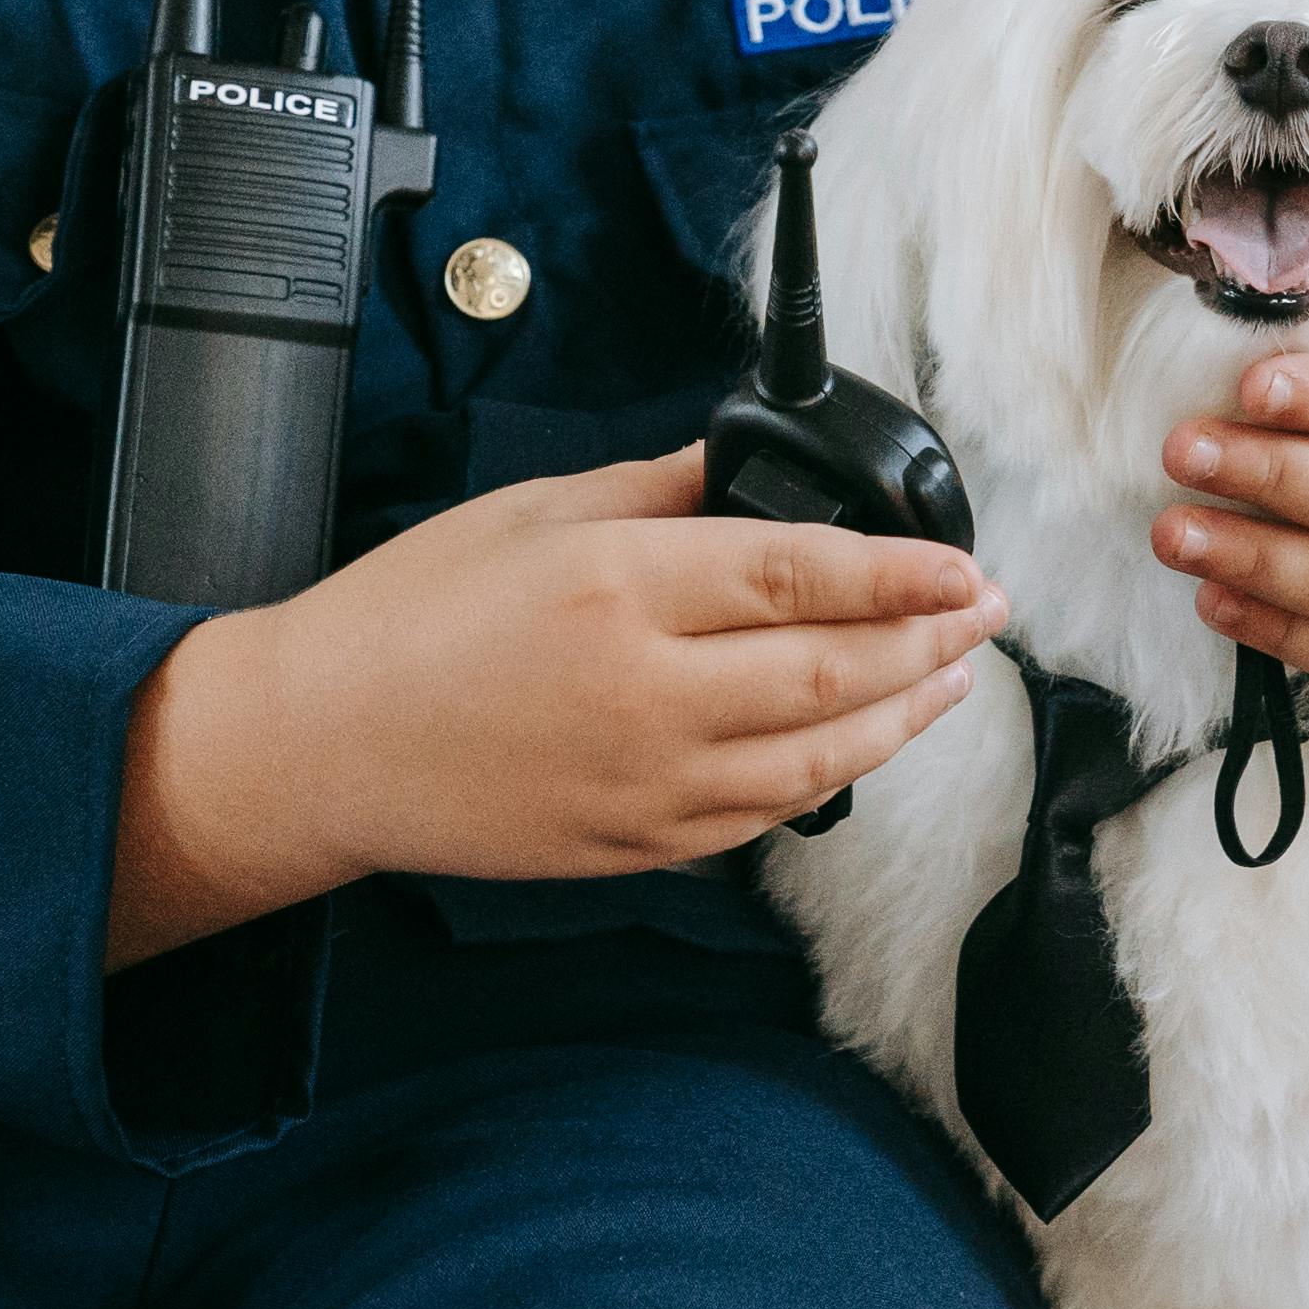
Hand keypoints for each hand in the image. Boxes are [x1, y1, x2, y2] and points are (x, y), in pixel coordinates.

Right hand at [108, 446, 1001, 966]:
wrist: (322, 744)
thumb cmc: (411, 614)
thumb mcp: (534, 513)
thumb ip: (661, 490)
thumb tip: (752, 464)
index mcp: (621, 589)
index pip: (802, 575)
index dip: (903, 573)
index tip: (965, 564)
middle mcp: (646, 693)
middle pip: (832, 670)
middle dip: (929, 642)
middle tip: (985, 612)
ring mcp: (645, 784)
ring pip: (817, 757)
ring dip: (901, 714)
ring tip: (950, 675)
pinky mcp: (634, 845)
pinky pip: (763, 816)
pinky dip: (828, 776)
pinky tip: (860, 742)